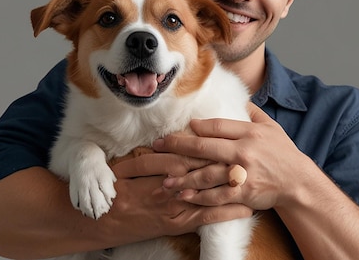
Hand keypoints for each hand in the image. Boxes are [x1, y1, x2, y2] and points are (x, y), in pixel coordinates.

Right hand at [107, 150, 252, 237]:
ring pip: (209, 191)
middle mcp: (170, 182)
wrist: (101, 217)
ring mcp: (174, 204)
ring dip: (234, 184)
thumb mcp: (129, 163)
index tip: (233, 136)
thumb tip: (171, 138)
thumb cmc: (116, 187)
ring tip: (256, 178)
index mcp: (160, 165)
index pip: (192, 151)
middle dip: (229, 161)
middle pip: (205, 168)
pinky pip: (206, 217)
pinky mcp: (176, 223)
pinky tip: (246, 209)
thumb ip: (151, 151)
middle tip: (253, 155)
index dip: (213, 144)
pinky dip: (227, 213)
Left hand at [152, 102, 305, 210]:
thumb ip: (252, 112)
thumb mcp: (271, 127)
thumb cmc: (283, 153)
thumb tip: (237, 97)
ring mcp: (243, 174)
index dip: (198, 126)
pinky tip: (184, 196)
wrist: (299, 183)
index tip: (182, 126)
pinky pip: (217, 196)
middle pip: (205, 147)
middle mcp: (245, 151)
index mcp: (250, 133)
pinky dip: (199, 197)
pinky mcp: (244, 194)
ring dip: (183, 177)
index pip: (218, 126)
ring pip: (207, 174)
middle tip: (157, 146)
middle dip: (178, 146)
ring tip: (164, 178)